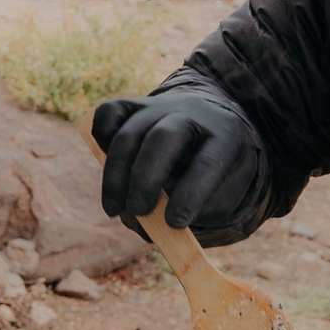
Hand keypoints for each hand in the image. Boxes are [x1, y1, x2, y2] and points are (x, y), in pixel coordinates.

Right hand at [94, 92, 264, 235]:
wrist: (212, 123)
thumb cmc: (218, 170)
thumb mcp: (224, 192)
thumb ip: (192, 211)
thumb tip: (146, 222)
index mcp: (227, 134)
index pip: (208, 163)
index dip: (190, 195)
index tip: (174, 223)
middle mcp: (193, 113)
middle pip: (162, 138)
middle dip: (145, 180)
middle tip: (138, 212)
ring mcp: (161, 106)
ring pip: (130, 132)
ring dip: (116, 174)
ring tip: (114, 210)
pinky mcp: (135, 105)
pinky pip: (110, 112)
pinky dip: (101, 136)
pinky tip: (106, 166)